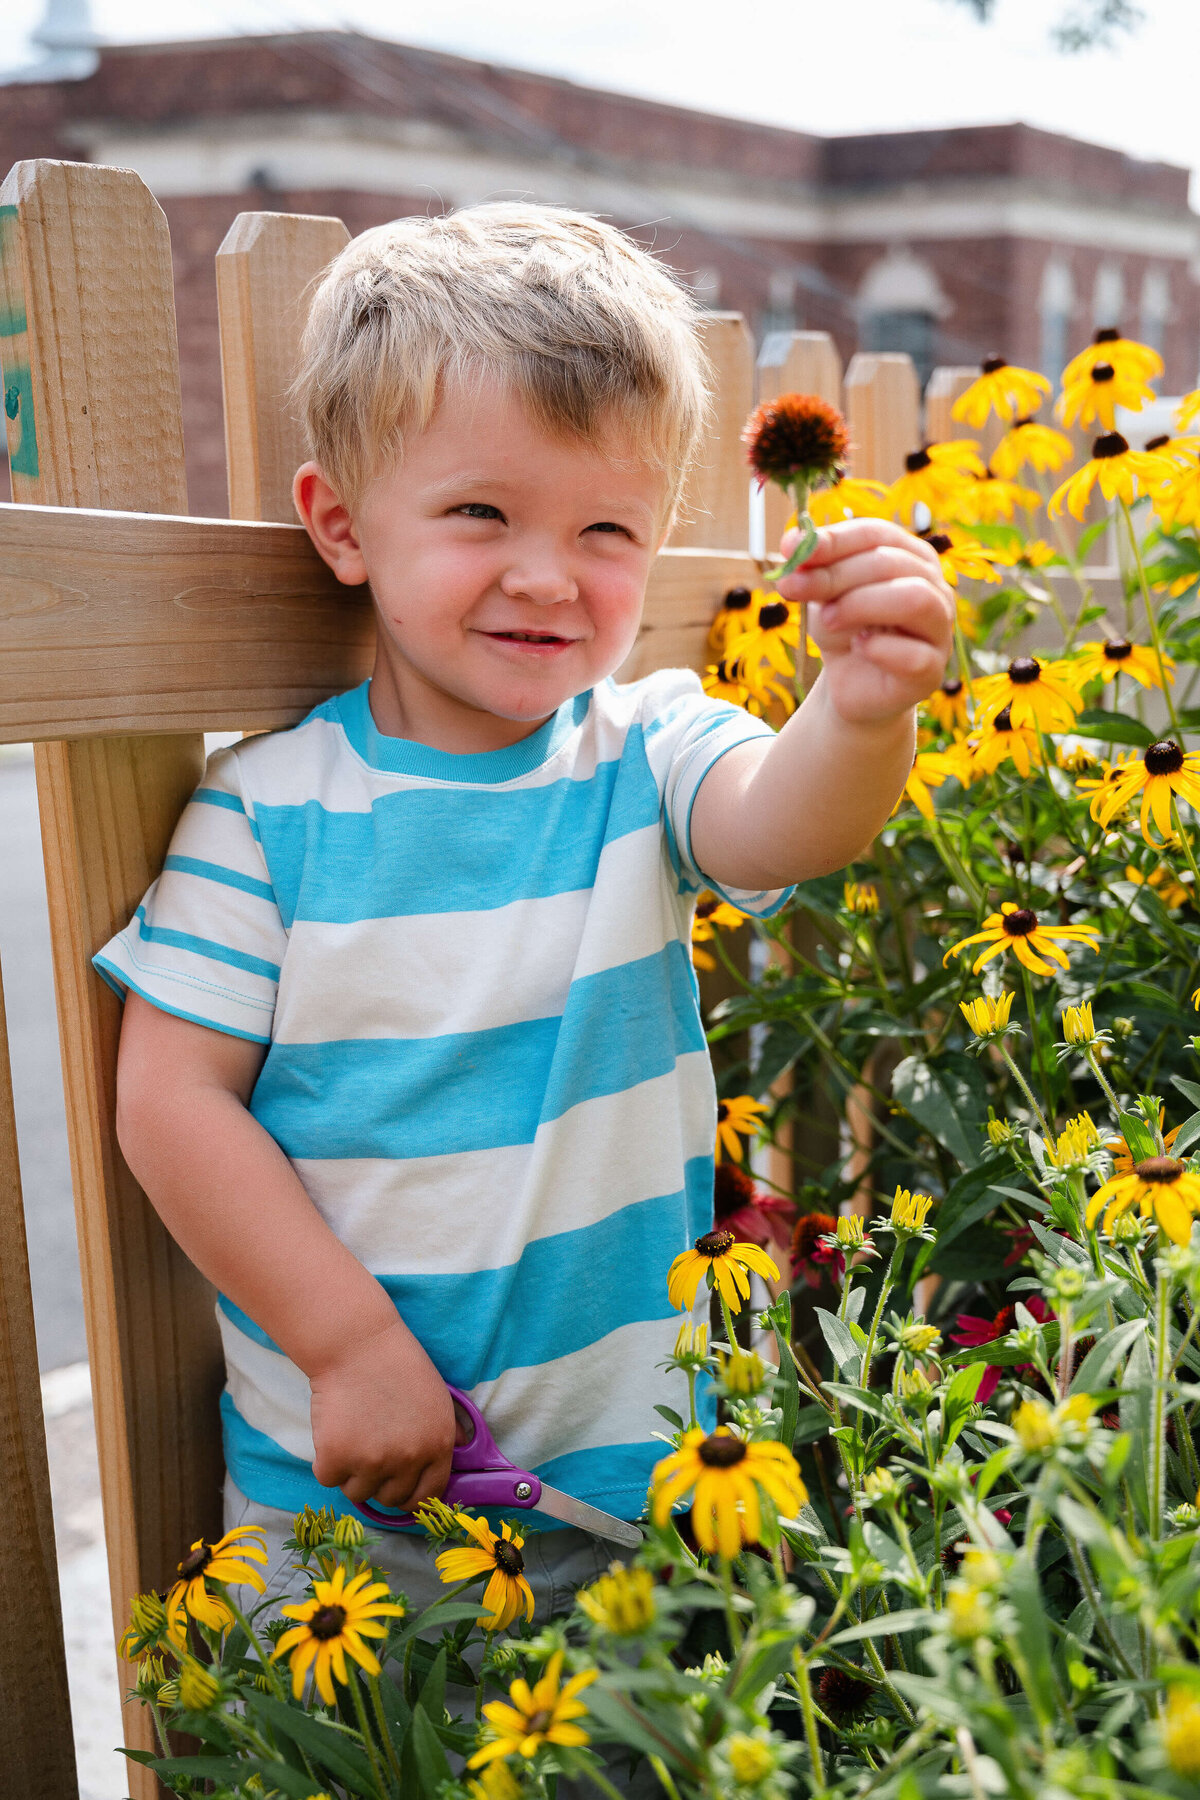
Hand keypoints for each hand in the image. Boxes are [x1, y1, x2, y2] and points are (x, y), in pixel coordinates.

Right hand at [308, 1314, 456, 1509]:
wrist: (356, 1343)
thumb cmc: (396, 1363)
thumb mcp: (437, 1397)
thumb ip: (447, 1432)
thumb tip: (456, 1455)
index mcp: (438, 1446)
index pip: (427, 1495)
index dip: (409, 1493)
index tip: (396, 1486)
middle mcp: (408, 1460)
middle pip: (390, 1498)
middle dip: (378, 1480)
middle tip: (368, 1448)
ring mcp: (372, 1462)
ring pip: (357, 1492)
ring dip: (351, 1471)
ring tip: (351, 1433)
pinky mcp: (337, 1458)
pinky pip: (328, 1477)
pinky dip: (326, 1460)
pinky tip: (333, 1429)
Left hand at [777, 518, 954, 727]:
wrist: (850, 684)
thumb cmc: (842, 629)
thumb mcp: (822, 595)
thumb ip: (811, 568)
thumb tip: (791, 541)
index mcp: (910, 557)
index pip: (877, 533)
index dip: (834, 539)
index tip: (792, 550)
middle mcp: (935, 587)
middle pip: (890, 563)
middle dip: (836, 574)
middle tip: (795, 589)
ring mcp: (939, 630)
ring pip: (915, 599)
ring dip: (860, 604)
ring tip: (828, 620)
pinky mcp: (932, 671)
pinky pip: (913, 654)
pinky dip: (878, 649)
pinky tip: (859, 647)